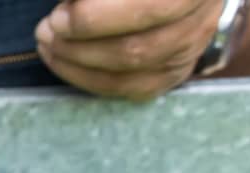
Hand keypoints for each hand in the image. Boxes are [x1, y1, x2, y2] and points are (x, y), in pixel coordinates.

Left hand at [36, 0, 224, 100]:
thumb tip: (66, 6)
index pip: (147, 9)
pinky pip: (138, 88)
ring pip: (135, 71)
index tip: (58, 18)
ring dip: (81, 66)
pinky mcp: (180, 67)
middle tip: (45, 32)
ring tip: (50, 47)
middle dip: (79, 46)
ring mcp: (195, 45)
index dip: (93, 20)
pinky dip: (97, 80)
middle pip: (137, 48)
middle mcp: (204, 15)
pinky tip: (68, 65)